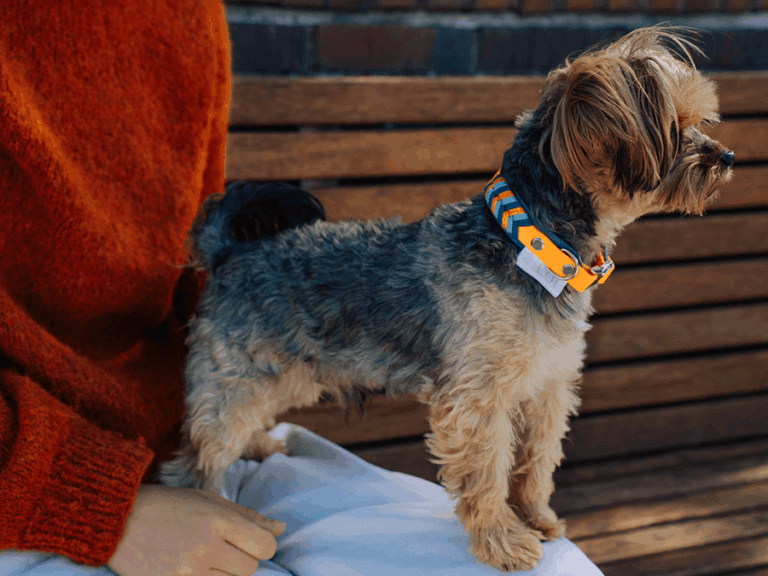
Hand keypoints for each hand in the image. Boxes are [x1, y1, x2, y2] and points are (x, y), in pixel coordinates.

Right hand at [108, 484, 285, 575]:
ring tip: (205, 558)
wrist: (118, 521)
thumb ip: (247, 517)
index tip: (251, 542)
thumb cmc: (169, 505)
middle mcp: (206, 545)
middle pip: (250, 569)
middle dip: (243, 561)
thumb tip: (281, 529)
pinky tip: (195, 567)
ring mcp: (188, 570)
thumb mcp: (209, 500)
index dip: (263, 545)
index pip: (265, 544)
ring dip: (224, 574)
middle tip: (224, 550)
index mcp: (218, 518)